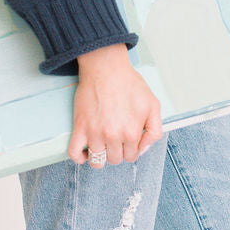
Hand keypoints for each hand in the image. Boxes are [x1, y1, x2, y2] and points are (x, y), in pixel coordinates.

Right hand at [68, 43, 162, 166]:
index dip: (131, 149)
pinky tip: (86, 152)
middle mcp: (113, 137)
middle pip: (115, 159)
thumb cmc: (129, 83)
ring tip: (102, 144)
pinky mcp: (80, 128)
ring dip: (101, 156)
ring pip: (97, 161)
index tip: (127, 140)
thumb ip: (154, 130)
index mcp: (132, 133)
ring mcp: (95, 134)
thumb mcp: (153, 104)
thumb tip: (144, 148)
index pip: (132, 156)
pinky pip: (74, 153)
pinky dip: (79, 158)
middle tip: (115, 138)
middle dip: (117, 151)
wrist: (106, 68)